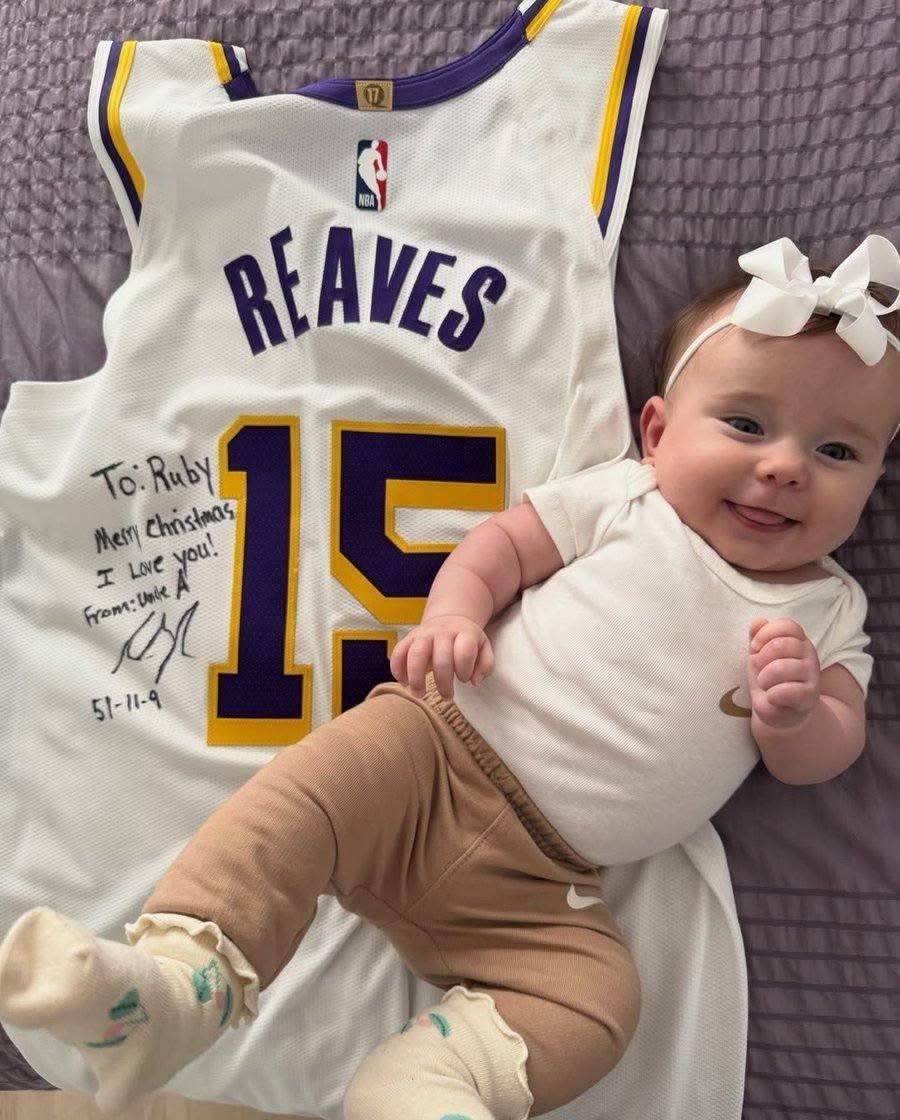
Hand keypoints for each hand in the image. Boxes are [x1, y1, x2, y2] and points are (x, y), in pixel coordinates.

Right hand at [390, 614, 493, 698]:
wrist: (449, 619)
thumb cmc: (466, 640)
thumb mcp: (483, 647)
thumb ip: (485, 664)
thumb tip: (474, 681)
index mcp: (464, 633)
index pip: (465, 651)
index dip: (465, 670)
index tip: (464, 679)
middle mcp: (442, 632)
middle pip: (441, 659)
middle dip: (444, 683)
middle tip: (447, 696)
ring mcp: (423, 634)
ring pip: (415, 655)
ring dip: (416, 679)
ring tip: (420, 694)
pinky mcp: (408, 638)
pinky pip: (397, 653)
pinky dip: (397, 670)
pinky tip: (404, 683)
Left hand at [747, 617, 819, 731]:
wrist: (781, 712)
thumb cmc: (770, 679)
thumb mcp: (759, 655)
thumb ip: (758, 636)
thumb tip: (758, 621)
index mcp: (798, 641)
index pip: (787, 625)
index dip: (766, 634)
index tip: (755, 648)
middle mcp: (809, 654)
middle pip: (781, 645)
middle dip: (761, 659)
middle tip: (761, 670)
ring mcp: (812, 675)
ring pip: (782, 667)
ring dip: (765, 678)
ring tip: (766, 685)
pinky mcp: (810, 696)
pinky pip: (787, 690)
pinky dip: (772, 695)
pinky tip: (772, 698)